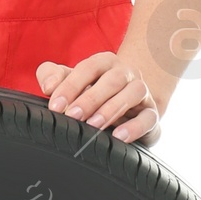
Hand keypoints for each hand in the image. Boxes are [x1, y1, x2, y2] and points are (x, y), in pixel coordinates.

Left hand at [36, 53, 160, 145]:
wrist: (126, 107)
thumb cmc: (92, 92)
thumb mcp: (70, 82)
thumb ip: (52, 76)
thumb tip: (48, 85)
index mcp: (104, 63)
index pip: (88, 68)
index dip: (71, 85)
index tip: (55, 105)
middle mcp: (126, 73)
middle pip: (111, 79)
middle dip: (90, 98)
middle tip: (72, 116)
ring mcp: (142, 92)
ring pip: (133, 93)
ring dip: (112, 109)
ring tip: (93, 125)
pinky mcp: (151, 114)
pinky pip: (149, 117)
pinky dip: (135, 127)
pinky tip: (119, 136)